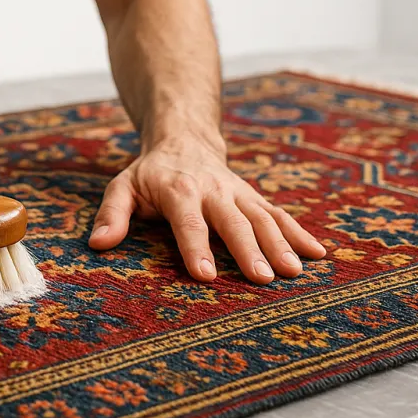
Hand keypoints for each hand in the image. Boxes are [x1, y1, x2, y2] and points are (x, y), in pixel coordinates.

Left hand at [87, 133, 326, 283]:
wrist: (184, 138)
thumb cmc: (150, 173)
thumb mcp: (123, 187)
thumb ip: (112, 214)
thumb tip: (97, 244)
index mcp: (178, 190)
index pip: (188, 222)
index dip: (195, 248)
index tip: (205, 276)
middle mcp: (213, 191)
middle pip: (233, 222)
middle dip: (248, 250)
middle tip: (263, 279)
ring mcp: (238, 193)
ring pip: (263, 217)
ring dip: (280, 244)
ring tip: (294, 272)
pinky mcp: (254, 198)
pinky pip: (280, 214)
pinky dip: (300, 233)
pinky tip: (319, 253)